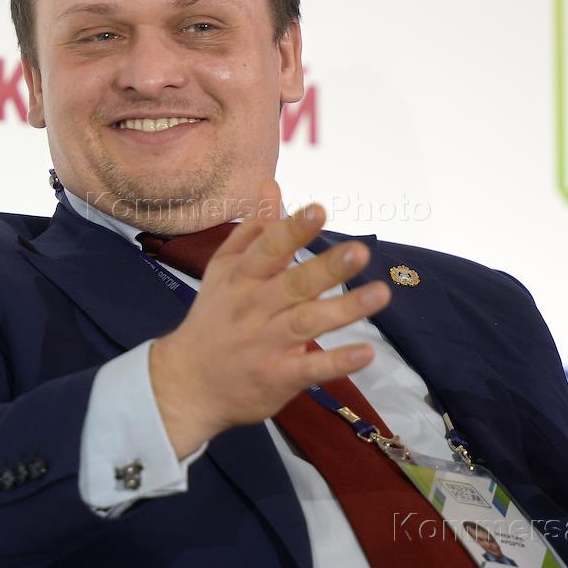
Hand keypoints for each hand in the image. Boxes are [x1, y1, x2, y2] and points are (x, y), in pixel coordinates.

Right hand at [150, 180, 391, 456]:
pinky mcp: (279, 377)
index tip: (319, 210)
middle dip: (327, 267)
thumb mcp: (223, 269)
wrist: (187, 383)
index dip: (294, 230)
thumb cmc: (214, 317)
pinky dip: (338, 361)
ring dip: (345, 309)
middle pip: (294, 284)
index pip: (269, 249)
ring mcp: (267, 344)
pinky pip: (311, 368)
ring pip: (308, 322)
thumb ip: (252, 229)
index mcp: (242, 278)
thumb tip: (272, 184)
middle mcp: (255, 308)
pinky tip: (366, 352)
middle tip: (360, 250)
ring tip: (380, 294)